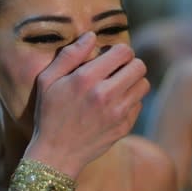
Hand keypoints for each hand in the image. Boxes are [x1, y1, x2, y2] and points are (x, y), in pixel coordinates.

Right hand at [26, 32, 148, 175]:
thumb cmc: (49, 114)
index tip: (110, 57)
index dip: (119, 51)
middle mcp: (105, 95)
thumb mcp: (47, 81)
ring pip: (143, 85)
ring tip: (117, 86)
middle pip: (139, 66)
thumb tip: (91, 36)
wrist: (57, 154)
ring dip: (133, 82)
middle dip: (129, 64)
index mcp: (86, 79)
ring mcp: (117, 113)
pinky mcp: (124, 127)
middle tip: (117, 70)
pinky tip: (114, 105)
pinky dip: (130, 101)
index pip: (123, 52)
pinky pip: (139, 104)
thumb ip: (69, 55)